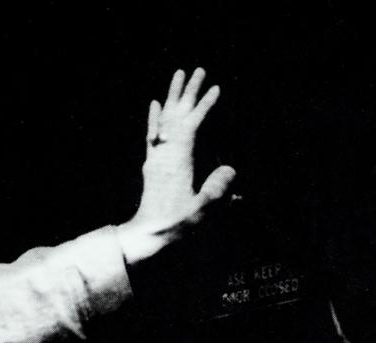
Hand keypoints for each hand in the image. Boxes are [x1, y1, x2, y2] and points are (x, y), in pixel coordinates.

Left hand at [117, 67, 235, 265]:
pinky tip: (155, 105)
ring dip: (173, 98)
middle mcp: (164, 155)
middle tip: (198, 69)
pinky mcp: (151, 168)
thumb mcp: (202, 211)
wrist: (146, 241)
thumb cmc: (175, 228)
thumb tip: (229, 168)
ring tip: (178, 76)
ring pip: (164, 120)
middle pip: (176, 115)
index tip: (216, 89)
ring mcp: (156, 160)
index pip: (192, 125)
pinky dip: (154, 118)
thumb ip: (217, 189)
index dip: (204, 106)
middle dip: (188, 92)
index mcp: (178, 161)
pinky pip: (152, 136)